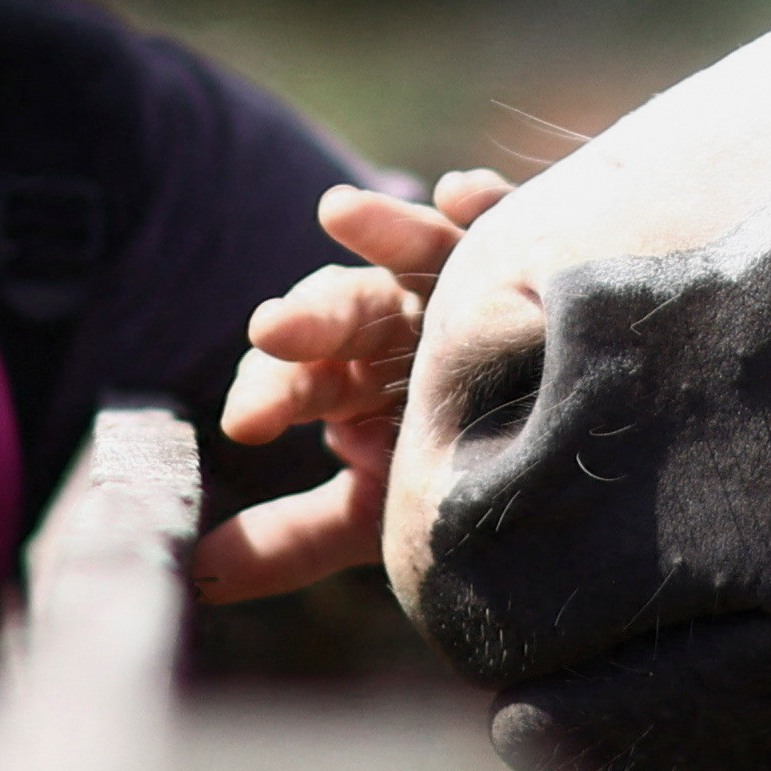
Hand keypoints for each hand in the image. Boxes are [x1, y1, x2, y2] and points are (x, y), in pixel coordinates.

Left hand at [192, 170, 510, 603]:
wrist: (572, 458)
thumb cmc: (465, 479)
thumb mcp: (380, 515)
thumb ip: (293, 538)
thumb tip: (198, 576)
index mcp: (357, 379)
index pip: (302, 374)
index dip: (272, 391)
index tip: (245, 424)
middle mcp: (402, 324)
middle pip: (346, 312)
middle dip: (309, 320)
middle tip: (269, 332)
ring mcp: (465, 278)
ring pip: (413, 250)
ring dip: (381, 230)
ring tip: (336, 210)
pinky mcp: (532, 252)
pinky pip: (508, 221)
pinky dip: (483, 202)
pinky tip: (460, 194)